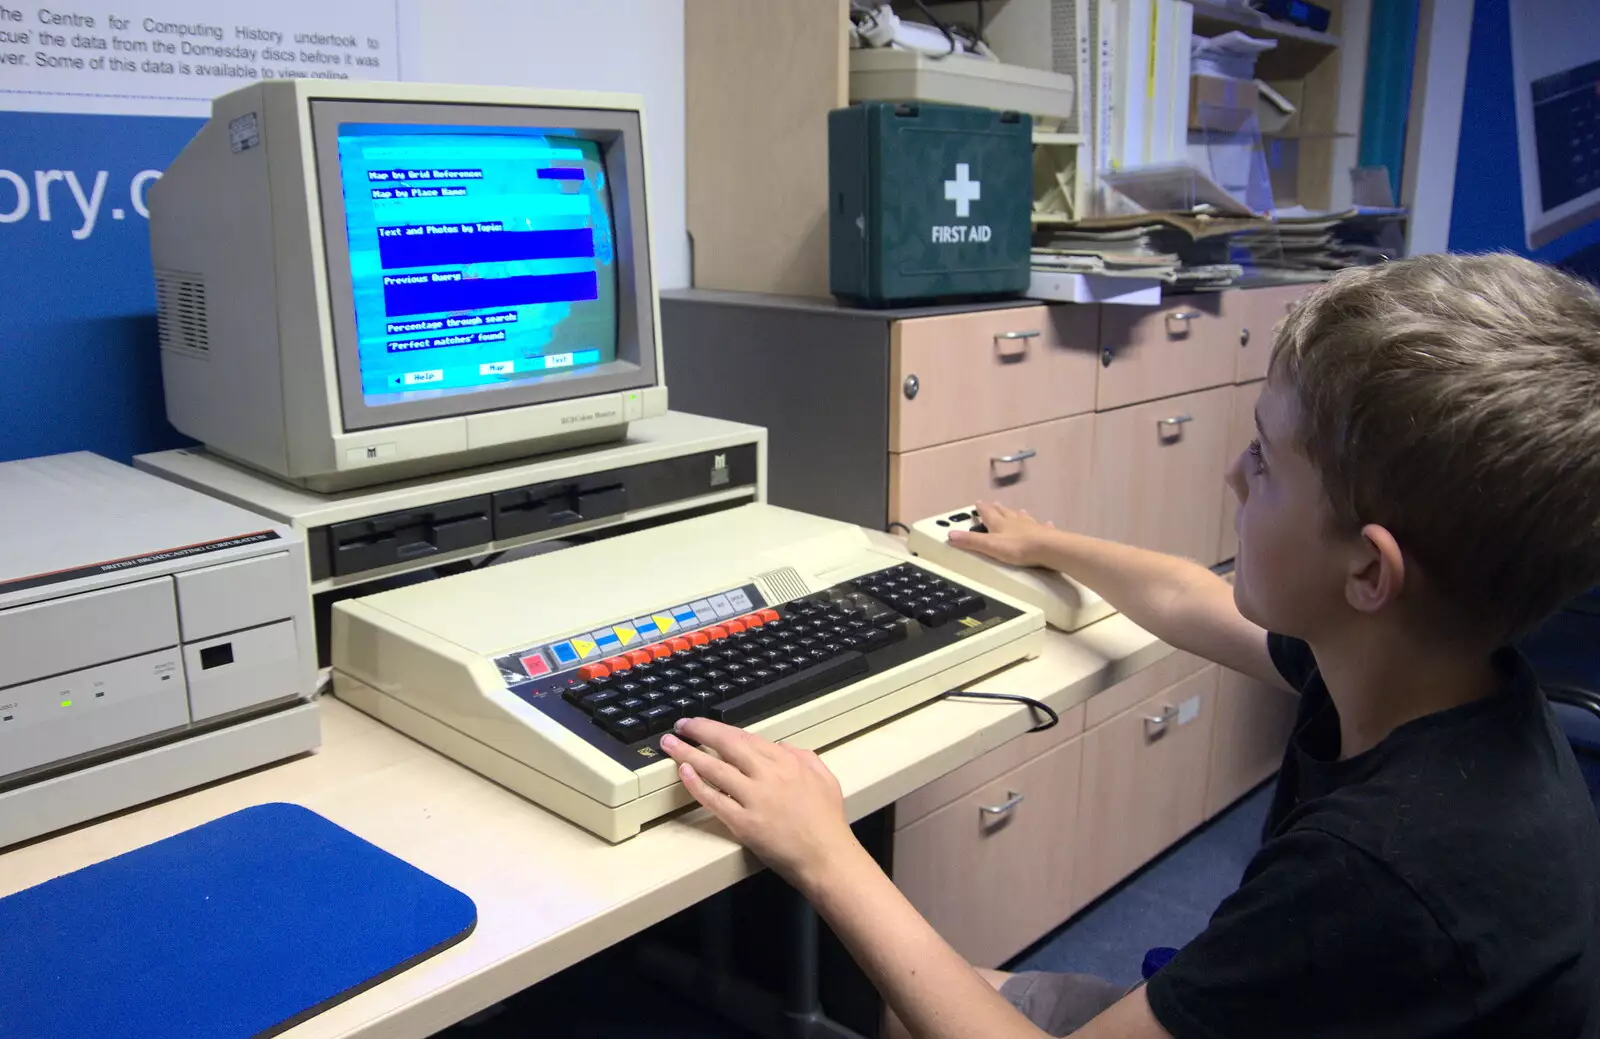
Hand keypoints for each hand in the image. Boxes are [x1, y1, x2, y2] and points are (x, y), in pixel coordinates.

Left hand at [661, 718, 860, 890]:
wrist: (827, 857)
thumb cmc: (827, 821)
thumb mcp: (824, 777)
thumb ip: (803, 756)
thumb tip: (780, 746)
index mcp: (787, 762)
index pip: (746, 737)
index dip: (721, 728)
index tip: (705, 725)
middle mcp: (769, 775)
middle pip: (727, 745)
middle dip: (700, 731)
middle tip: (681, 726)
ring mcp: (754, 799)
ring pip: (715, 769)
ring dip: (688, 753)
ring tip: (670, 744)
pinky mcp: (743, 823)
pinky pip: (714, 800)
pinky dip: (696, 784)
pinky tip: (684, 772)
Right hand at [946, 501, 1053, 566]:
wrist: (1048, 548)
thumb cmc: (1017, 548)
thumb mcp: (990, 546)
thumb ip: (971, 541)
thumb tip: (950, 535)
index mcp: (999, 524)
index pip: (988, 513)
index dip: (982, 509)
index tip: (978, 502)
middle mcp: (1015, 521)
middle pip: (1005, 513)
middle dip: (998, 509)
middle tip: (994, 503)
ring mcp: (1031, 526)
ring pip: (1022, 517)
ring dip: (1017, 514)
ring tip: (1017, 510)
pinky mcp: (1045, 534)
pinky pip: (1041, 527)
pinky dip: (1041, 525)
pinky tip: (1046, 523)